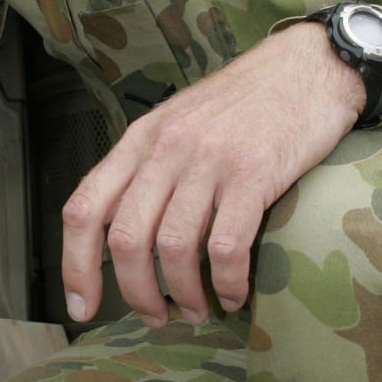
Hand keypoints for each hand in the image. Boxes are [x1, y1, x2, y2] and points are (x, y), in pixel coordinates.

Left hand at [61, 23, 369, 326]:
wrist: (307, 66)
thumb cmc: (245, 102)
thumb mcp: (179, 123)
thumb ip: (148, 169)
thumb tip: (125, 237)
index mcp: (140, 140)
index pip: (85, 209)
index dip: (74, 266)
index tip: (81, 307)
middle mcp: (166, 149)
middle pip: (126, 239)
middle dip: (136, 292)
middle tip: (156, 315)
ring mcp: (209, 160)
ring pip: (173, 248)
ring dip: (184, 294)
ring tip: (199, 310)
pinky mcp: (253, 173)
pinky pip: (227, 246)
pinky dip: (227, 282)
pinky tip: (234, 293)